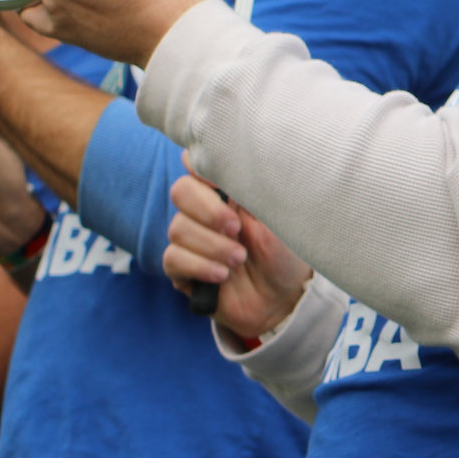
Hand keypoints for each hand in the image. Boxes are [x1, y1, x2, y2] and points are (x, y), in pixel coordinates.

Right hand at [162, 170, 311, 343]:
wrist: (285, 298)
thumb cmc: (285, 252)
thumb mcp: (278, 217)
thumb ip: (254, 188)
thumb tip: (234, 159)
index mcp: (227, 190)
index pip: (197, 163)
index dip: (202, 168)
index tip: (224, 186)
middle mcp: (204, 211)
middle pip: (180, 191)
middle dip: (208, 210)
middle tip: (236, 228)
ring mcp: (192, 240)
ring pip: (178, 228)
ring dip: (212, 245)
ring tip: (240, 258)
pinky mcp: (183, 270)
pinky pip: (173, 258)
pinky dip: (199, 266)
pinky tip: (222, 276)